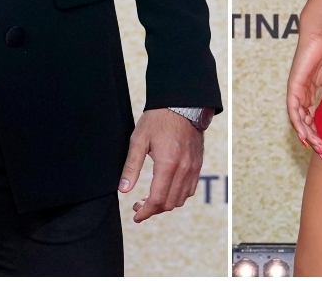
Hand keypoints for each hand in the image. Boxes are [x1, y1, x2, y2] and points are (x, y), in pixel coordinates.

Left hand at [118, 108, 204, 222]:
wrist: (182, 105)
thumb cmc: (158, 120)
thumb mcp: (139, 140)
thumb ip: (131, 167)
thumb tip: (123, 190)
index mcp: (168, 165)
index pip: (156, 199)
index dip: (145, 212)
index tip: (136, 216)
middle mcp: (183, 170)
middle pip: (169, 203)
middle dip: (153, 209)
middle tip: (138, 206)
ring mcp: (193, 168)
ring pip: (181, 199)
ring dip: (165, 204)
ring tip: (150, 199)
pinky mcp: (198, 165)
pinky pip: (190, 190)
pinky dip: (177, 196)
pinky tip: (166, 190)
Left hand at [286, 24, 321, 167]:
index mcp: (311, 96)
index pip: (312, 122)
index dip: (320, 137)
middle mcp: (301, 96)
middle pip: (305, 124)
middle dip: (314, 141)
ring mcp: (296, 91)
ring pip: (298, 119)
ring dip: (307, 135)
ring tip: (317, 148)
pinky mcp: (293, 85)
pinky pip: (293, 107)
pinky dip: (298, 121)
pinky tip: (304, 134)